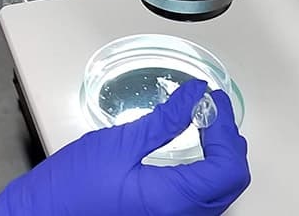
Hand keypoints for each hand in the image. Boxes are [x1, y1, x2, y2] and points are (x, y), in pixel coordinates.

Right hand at [0, 80, 249, 215]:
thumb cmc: (68, 190)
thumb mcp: (117, 145)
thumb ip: (163, 121)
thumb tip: (195, 97)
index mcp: (172, 201)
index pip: (228, 167)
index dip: (227, 129)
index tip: (214, 102)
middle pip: (230, 182)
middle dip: (227, 140)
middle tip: (211, 108)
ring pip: (218, 194)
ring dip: (218, 157)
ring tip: (204, 124)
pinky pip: (200, 202)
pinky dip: (204, 174)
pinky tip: (191, 152)